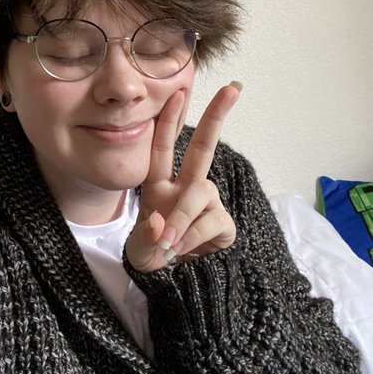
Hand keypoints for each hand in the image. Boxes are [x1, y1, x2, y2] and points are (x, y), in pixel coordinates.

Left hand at [126, 83, 240, 272]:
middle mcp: (186, 187)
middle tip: (233, 87)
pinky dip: (194, 237)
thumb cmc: (154, 256)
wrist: (175, 285)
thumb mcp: (140, 250)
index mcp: (161, 185)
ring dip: (182, 218)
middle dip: (216, 116)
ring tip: (169, 244)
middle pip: (202, 147)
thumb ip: (147, 237)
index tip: (176, 91)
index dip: (168, 120)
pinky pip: (211, 221)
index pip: (163, 148)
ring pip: (199, 193)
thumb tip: (162, 223)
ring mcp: (207, 204)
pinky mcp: (223, 224)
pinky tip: (185, 250)